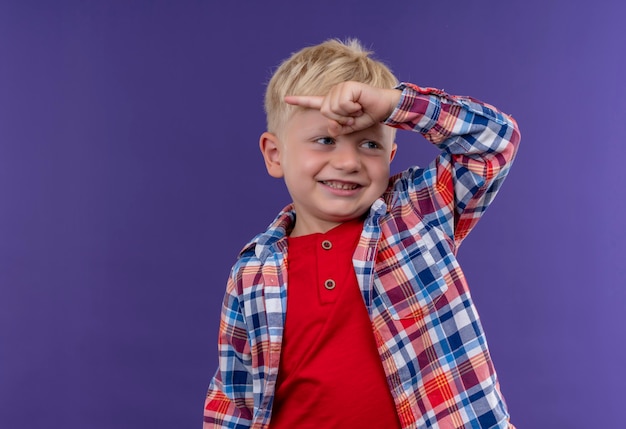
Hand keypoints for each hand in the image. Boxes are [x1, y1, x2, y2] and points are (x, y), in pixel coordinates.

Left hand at [284, 81, 400, 136]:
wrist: (385, 107)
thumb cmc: (369, 116)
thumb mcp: (351, 128)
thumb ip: (339, 129)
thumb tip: (331, 128)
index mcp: (334, 103)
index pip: (313, 102)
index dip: (299, 100)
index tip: (286, 98)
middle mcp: (335, 94)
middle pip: (325, 112)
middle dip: (341, 120)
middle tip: (354, 116)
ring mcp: (341, 88)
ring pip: (333, 109)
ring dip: (348, 115)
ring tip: (358, 110)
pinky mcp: (348, 86)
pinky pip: (343, 104)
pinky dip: (352, 109)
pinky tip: (360, 104)